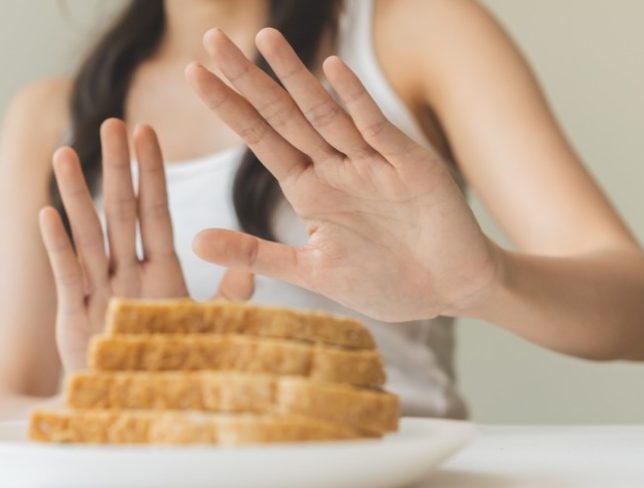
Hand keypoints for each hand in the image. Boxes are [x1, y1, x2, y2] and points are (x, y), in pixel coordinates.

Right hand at [39, 119, 252, 371]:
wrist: (138, 406)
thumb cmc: (169, 364)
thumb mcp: (206, 327)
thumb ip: (227, 296)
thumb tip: (247, 265)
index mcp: (160, 271)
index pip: (155, 211)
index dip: (150, 173)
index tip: (147, 133)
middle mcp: (127, 273)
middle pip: (121, 211)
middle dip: (117, 168)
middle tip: (112, 122)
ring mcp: (99, 290)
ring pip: (89, 233)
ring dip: (77, 194)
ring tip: (65, 152)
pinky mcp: (74, 315)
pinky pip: (67, 273)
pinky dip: (58, 246)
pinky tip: (48, 213)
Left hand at [185, 28, 499, 321]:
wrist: (450, 292)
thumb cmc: (385, 282)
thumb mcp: (309, 272)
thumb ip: (254, 254)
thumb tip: (193, 242)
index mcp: (309, 189)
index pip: (259, 138)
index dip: (228, 106)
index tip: (194, 74)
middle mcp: (334, 167)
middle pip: (282, 114)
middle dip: (247, 78)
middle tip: (212, 39)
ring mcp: (370, 162)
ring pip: (323, 112)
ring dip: (293, 76)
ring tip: (263, 38)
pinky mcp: (408, 166)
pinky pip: (375, 127)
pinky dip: (354, 99)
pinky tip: (330, 68)